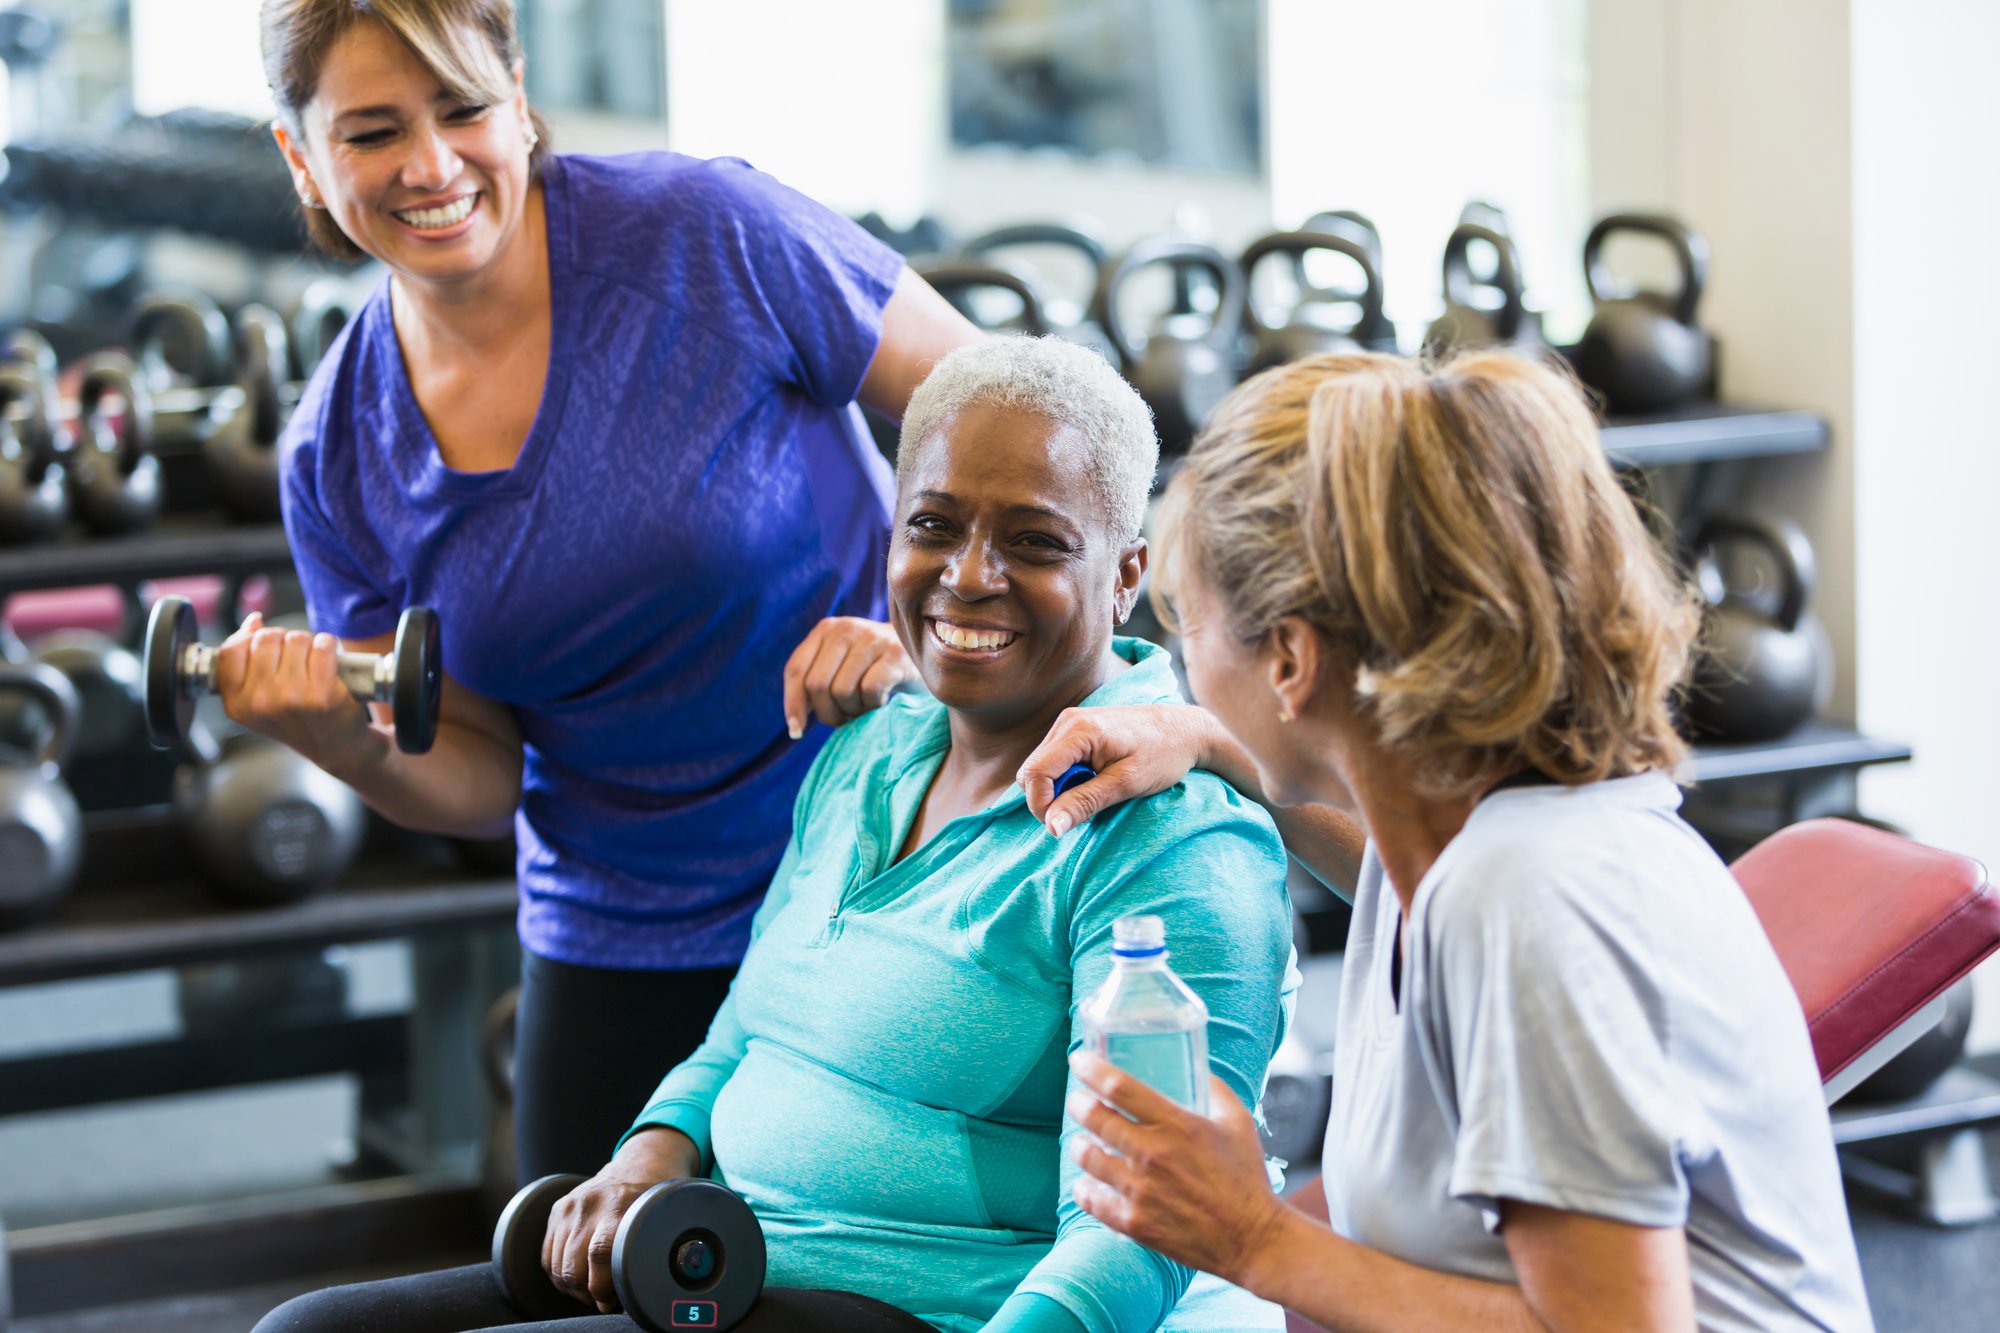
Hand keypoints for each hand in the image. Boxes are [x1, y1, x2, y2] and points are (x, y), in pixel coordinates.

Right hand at [208, 612, 379, 770]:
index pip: (230, 650)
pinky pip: (323, 644)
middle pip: (265, 638)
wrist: (335, 746)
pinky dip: (330, 646)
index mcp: (237, 704)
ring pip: (296, 638)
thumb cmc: (297, 719)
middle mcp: (260, 702)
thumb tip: (253, 622)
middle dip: (283, 641)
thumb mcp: (258, 700)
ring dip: (308, 644)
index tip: (266, 648)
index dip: (248, 639)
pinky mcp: (322, 693)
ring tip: (313, 665)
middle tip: (295, 660)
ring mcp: (291, 697)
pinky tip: (330, 664)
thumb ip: (246, 662)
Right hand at [542, 1127, 699, 1311]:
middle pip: (573, 1266)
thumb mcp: (662, 1219)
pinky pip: (547, 1258)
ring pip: (557, 1267)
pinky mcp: (557, 1210)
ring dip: (573, 1289)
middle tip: (604, 1301)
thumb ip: (653, 1252)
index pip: (601, 1252)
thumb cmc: (654, 1202)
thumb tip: (641, 1298)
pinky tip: (579, 1280)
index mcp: (622, 1203)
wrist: (636, 1167)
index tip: (611, 1303)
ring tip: (593, 1291)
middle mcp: (591, 1202)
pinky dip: (560, 1277)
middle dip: (586, 1294)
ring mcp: (570, 1205)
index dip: (602, 1287)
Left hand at [782, 617, 914, 737]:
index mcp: (826, 629)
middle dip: (828, 713)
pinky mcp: (895, 653)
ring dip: (853, 710)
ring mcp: (872, 639)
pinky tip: (882, 700)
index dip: (793, 704)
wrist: (925, 654)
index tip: (796, 732)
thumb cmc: (875, 668)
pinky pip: (870, 691)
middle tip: (845, 718)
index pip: (796, 669)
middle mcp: (846, 629)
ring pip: (842, 692)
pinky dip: (873, 705)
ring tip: (865, 705)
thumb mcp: (842, 665)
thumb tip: (794, 725)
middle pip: (817, 686)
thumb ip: (817, 681)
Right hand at [1016, 705, 1215, 836]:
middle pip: (1032, 772)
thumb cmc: (1163, 754)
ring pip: (1040, 768)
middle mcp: (1067, 721)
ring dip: (1058, 790)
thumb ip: (1085, 803)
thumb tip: (1052, 827)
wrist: (1186, 731)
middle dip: (1049, 799)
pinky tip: (1092, 782)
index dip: (1042, 806)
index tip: (1065, 825)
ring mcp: (1069, 723)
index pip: (1036, 774)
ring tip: (1093, 793)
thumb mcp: (1126, 784)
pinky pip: (1053, 762)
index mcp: (1079, 730)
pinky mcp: (1074, 730)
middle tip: (1084, 809)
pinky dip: (1066, 780)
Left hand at [1065, 1052, 1286, 1286]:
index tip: (1079, 1060)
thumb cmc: (1246, 1178)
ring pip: (1087, 1158)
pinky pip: (1091, 1200)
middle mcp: (1152, 1154)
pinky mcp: (1133, 1223)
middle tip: (1078, 1101)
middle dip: (1078, 1104)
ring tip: (1081, 1141)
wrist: (1252, 1238)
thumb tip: (1197, 1069)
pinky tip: (1088, 1182)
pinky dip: (1084, 1187)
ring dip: (1078, 1145)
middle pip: (1095, 1118)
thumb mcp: (1238, 1122)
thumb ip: (1215, 1090)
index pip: (1119, 1087)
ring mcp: (1139, 1190)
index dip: (1092, 1068)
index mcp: (1176, 1125)